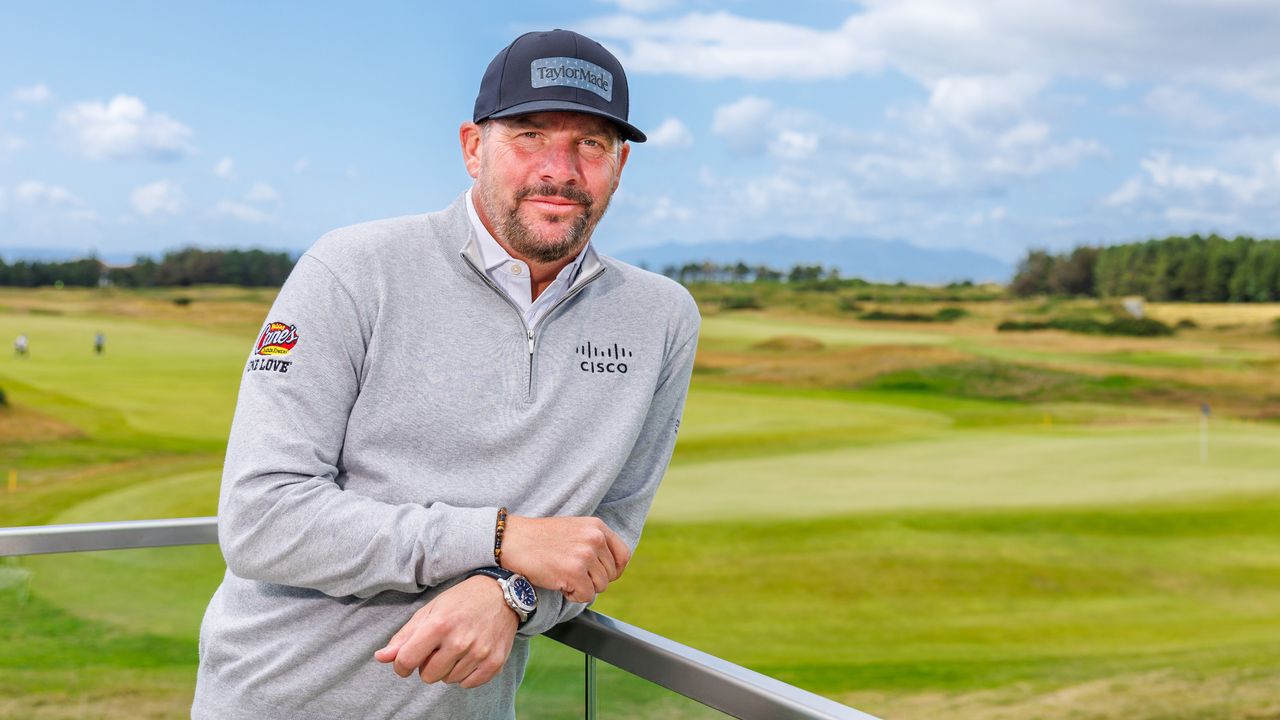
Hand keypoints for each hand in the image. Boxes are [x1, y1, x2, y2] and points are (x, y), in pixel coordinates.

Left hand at [373, 576, 517, 687]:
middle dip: (428, 665)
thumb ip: (404, 636)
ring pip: (449, 680)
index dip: (401, 664)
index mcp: (439, 625)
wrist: (502, 594)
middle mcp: (459, 641)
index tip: (407, 660)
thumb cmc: (461, 600)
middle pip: (428, 676)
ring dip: (448, 668)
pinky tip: (469, 656)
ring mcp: (479, 652)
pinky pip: (468, 684)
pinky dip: (465, 674)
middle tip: (438, 648)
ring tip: (456, 648)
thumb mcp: (430, 611)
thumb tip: (380, 658)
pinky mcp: (495, 662)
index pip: (407, 661)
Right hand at [501, 516, 631, 602]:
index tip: (600, 576)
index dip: (614, 571)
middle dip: (593, 580)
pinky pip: (586, 596)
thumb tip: (611, 567)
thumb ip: (593, 542)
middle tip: (571, 574)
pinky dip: (573, 596)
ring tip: (563, 576)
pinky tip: (559, 584)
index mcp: (597, 526)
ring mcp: (586, 555)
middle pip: (610, 575)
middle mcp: (595, 538)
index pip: (623, 555)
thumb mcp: (574, 530)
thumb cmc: (539, 538)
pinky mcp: (575, 572)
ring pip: (599, 587)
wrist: (512, 540)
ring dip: (582, 588)